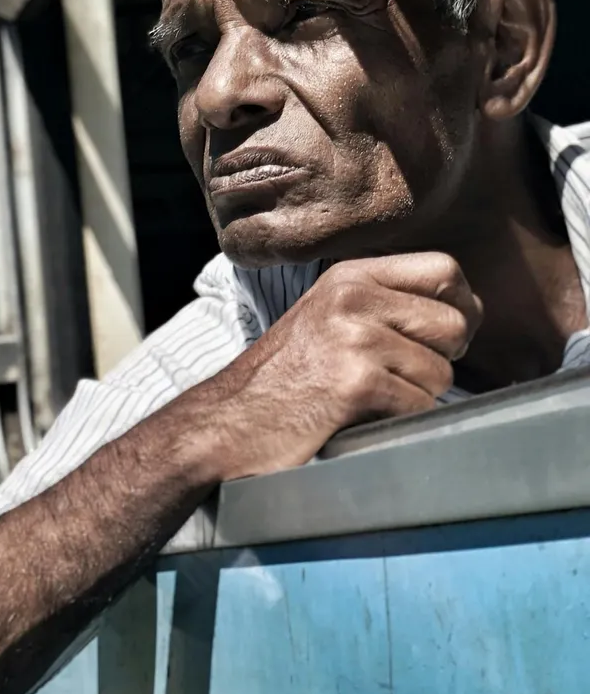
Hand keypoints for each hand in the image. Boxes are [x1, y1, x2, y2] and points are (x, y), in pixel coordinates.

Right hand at [200, 252, 481, 479]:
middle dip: (440, 360)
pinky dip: (398, 423)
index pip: (444, 270)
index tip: (440, 339)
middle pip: (454, 324)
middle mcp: (351, 299)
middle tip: (398, 378)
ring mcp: (354, 339)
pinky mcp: (357, 383)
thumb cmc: (281, 381)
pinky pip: (419, 406)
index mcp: (347, 277)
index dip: (459, 307)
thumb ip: (382, 305)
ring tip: (366, 401)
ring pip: (441, 372)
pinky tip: (358, 419)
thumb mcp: (326, 318)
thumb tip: (465, 314)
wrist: (228, 423)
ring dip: (415, 397)